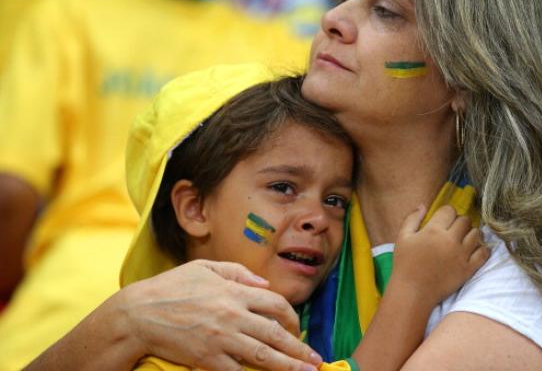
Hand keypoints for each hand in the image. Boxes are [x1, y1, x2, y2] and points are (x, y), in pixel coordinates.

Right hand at [120, 260, 321, 370]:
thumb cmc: (170, 288)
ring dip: (288, 365)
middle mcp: (233, 314)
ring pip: (263, 355)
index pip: (275, 303)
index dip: (291, 316)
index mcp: (234, 291)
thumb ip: (237, 273)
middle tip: (315, 360)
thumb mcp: (204, 268)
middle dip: (299, 348)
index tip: (297, 327)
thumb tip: (263, 283)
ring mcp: (221, 338)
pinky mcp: (208, 359)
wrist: (139, 314)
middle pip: (276, 333)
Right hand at [392, 205, 488, 305]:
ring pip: (476, 234)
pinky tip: (475, 249)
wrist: (413, 292)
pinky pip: (483, 253)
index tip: (442, 220)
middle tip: (452, 230)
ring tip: (463, 239)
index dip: (446, 213)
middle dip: (459, 222)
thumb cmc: (405, 264)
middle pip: (464, 220)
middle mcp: (450, 240)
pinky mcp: (469, 269)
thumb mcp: (402, 237)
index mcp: (433, 230)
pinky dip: (482, 249)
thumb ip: (412, 218)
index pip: (449, 210)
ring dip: (471, 233)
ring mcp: (462, 255)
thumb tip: (423, 206)